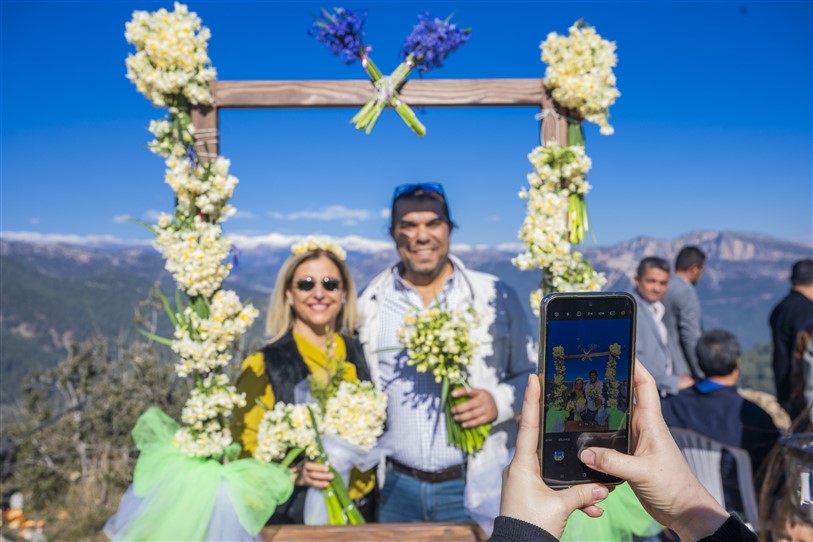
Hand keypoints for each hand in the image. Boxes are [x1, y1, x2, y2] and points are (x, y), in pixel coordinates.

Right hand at [292, 460, 332, 488]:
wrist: (295, 471)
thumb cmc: (306, 463)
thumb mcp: (310, 460)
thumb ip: (318, 460)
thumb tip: (332, 461)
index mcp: (305, 463)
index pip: (311, 466)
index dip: (319, 467)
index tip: (327, 469)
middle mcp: (304, 471)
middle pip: (313, 474)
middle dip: (323, 475)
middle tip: (332, 476)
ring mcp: (304, 478)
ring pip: (312, 481)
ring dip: (321, 482)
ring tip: (328, 483)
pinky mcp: (305, 483)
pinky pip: (312, 485)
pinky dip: (319, 486)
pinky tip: (325, 486)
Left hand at [451, 387, 497, 427]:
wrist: (498, 403)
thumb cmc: (483, 398)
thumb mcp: (478, 392)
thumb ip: (468, 393)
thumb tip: (453, 394)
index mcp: (480, 392)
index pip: (470, 391)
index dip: (461, 392)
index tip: (452, 394)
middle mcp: (483, 401)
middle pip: (470, 405)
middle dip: (459, 408)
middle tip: (452, 411)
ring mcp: (486, 410)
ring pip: (473, 414)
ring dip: (462, 417)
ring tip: (455, 418)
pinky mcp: (488, 418)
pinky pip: (477, 422)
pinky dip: (470, 424)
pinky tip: (463, 425)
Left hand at [499, 374, 608, 538]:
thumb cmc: (532, 526)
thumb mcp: (560, 507)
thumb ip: (582, 493)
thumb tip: (602, 487)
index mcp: (521, 465)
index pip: (528, 424)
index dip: (531, 400)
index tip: (533, 378)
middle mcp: (520, 469)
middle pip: (543, 444)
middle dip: (563, 438)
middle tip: (569, 412)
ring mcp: (524, 482)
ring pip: (554, 471)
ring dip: (574, 480)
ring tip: (596, 490)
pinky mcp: (530, 495)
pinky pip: (553, 489)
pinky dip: (571, 496)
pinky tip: (592, 508)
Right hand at [579, 361, 728, 541]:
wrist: (684, 511)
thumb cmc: (673, 486)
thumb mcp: (642, 472)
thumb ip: (614, 461)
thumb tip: (584, 452)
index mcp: (651, 422)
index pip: (644, 384)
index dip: (634, 364)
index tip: (617, 350)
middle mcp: (643, 428)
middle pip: (624, 398)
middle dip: (608, 383)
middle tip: (585, 372)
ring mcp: (636, 442)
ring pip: (614, 420)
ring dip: (599, 411)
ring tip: (577, 399)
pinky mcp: (629, 457)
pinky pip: (610, 440)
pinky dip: (597, 437)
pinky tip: (581, 438)